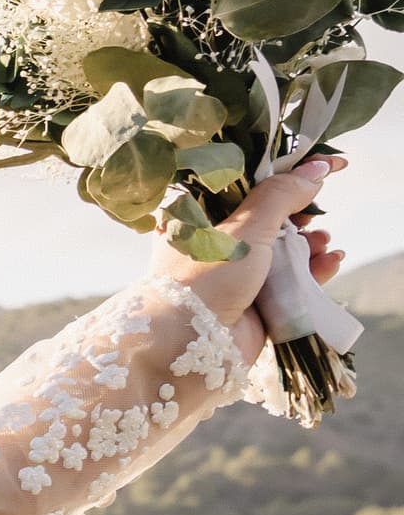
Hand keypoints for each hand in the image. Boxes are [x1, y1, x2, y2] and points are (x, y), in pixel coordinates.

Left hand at [160, 154, 343, 349]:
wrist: (185, 347)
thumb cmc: (203, 279)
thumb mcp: (244, 227)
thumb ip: (281, 195)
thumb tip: (316, 168)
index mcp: (193, 218)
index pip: (243, 184)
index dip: (282, 174)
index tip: (322, 166)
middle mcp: (210, 244)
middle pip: (266, 217)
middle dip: (298, 214)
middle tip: (316, 212)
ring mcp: (231, 275)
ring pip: (280, 250)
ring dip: (307, 243)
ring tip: (322, 241)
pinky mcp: (251, 303)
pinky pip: (289, 280)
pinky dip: (311, 269)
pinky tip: (330, 260)